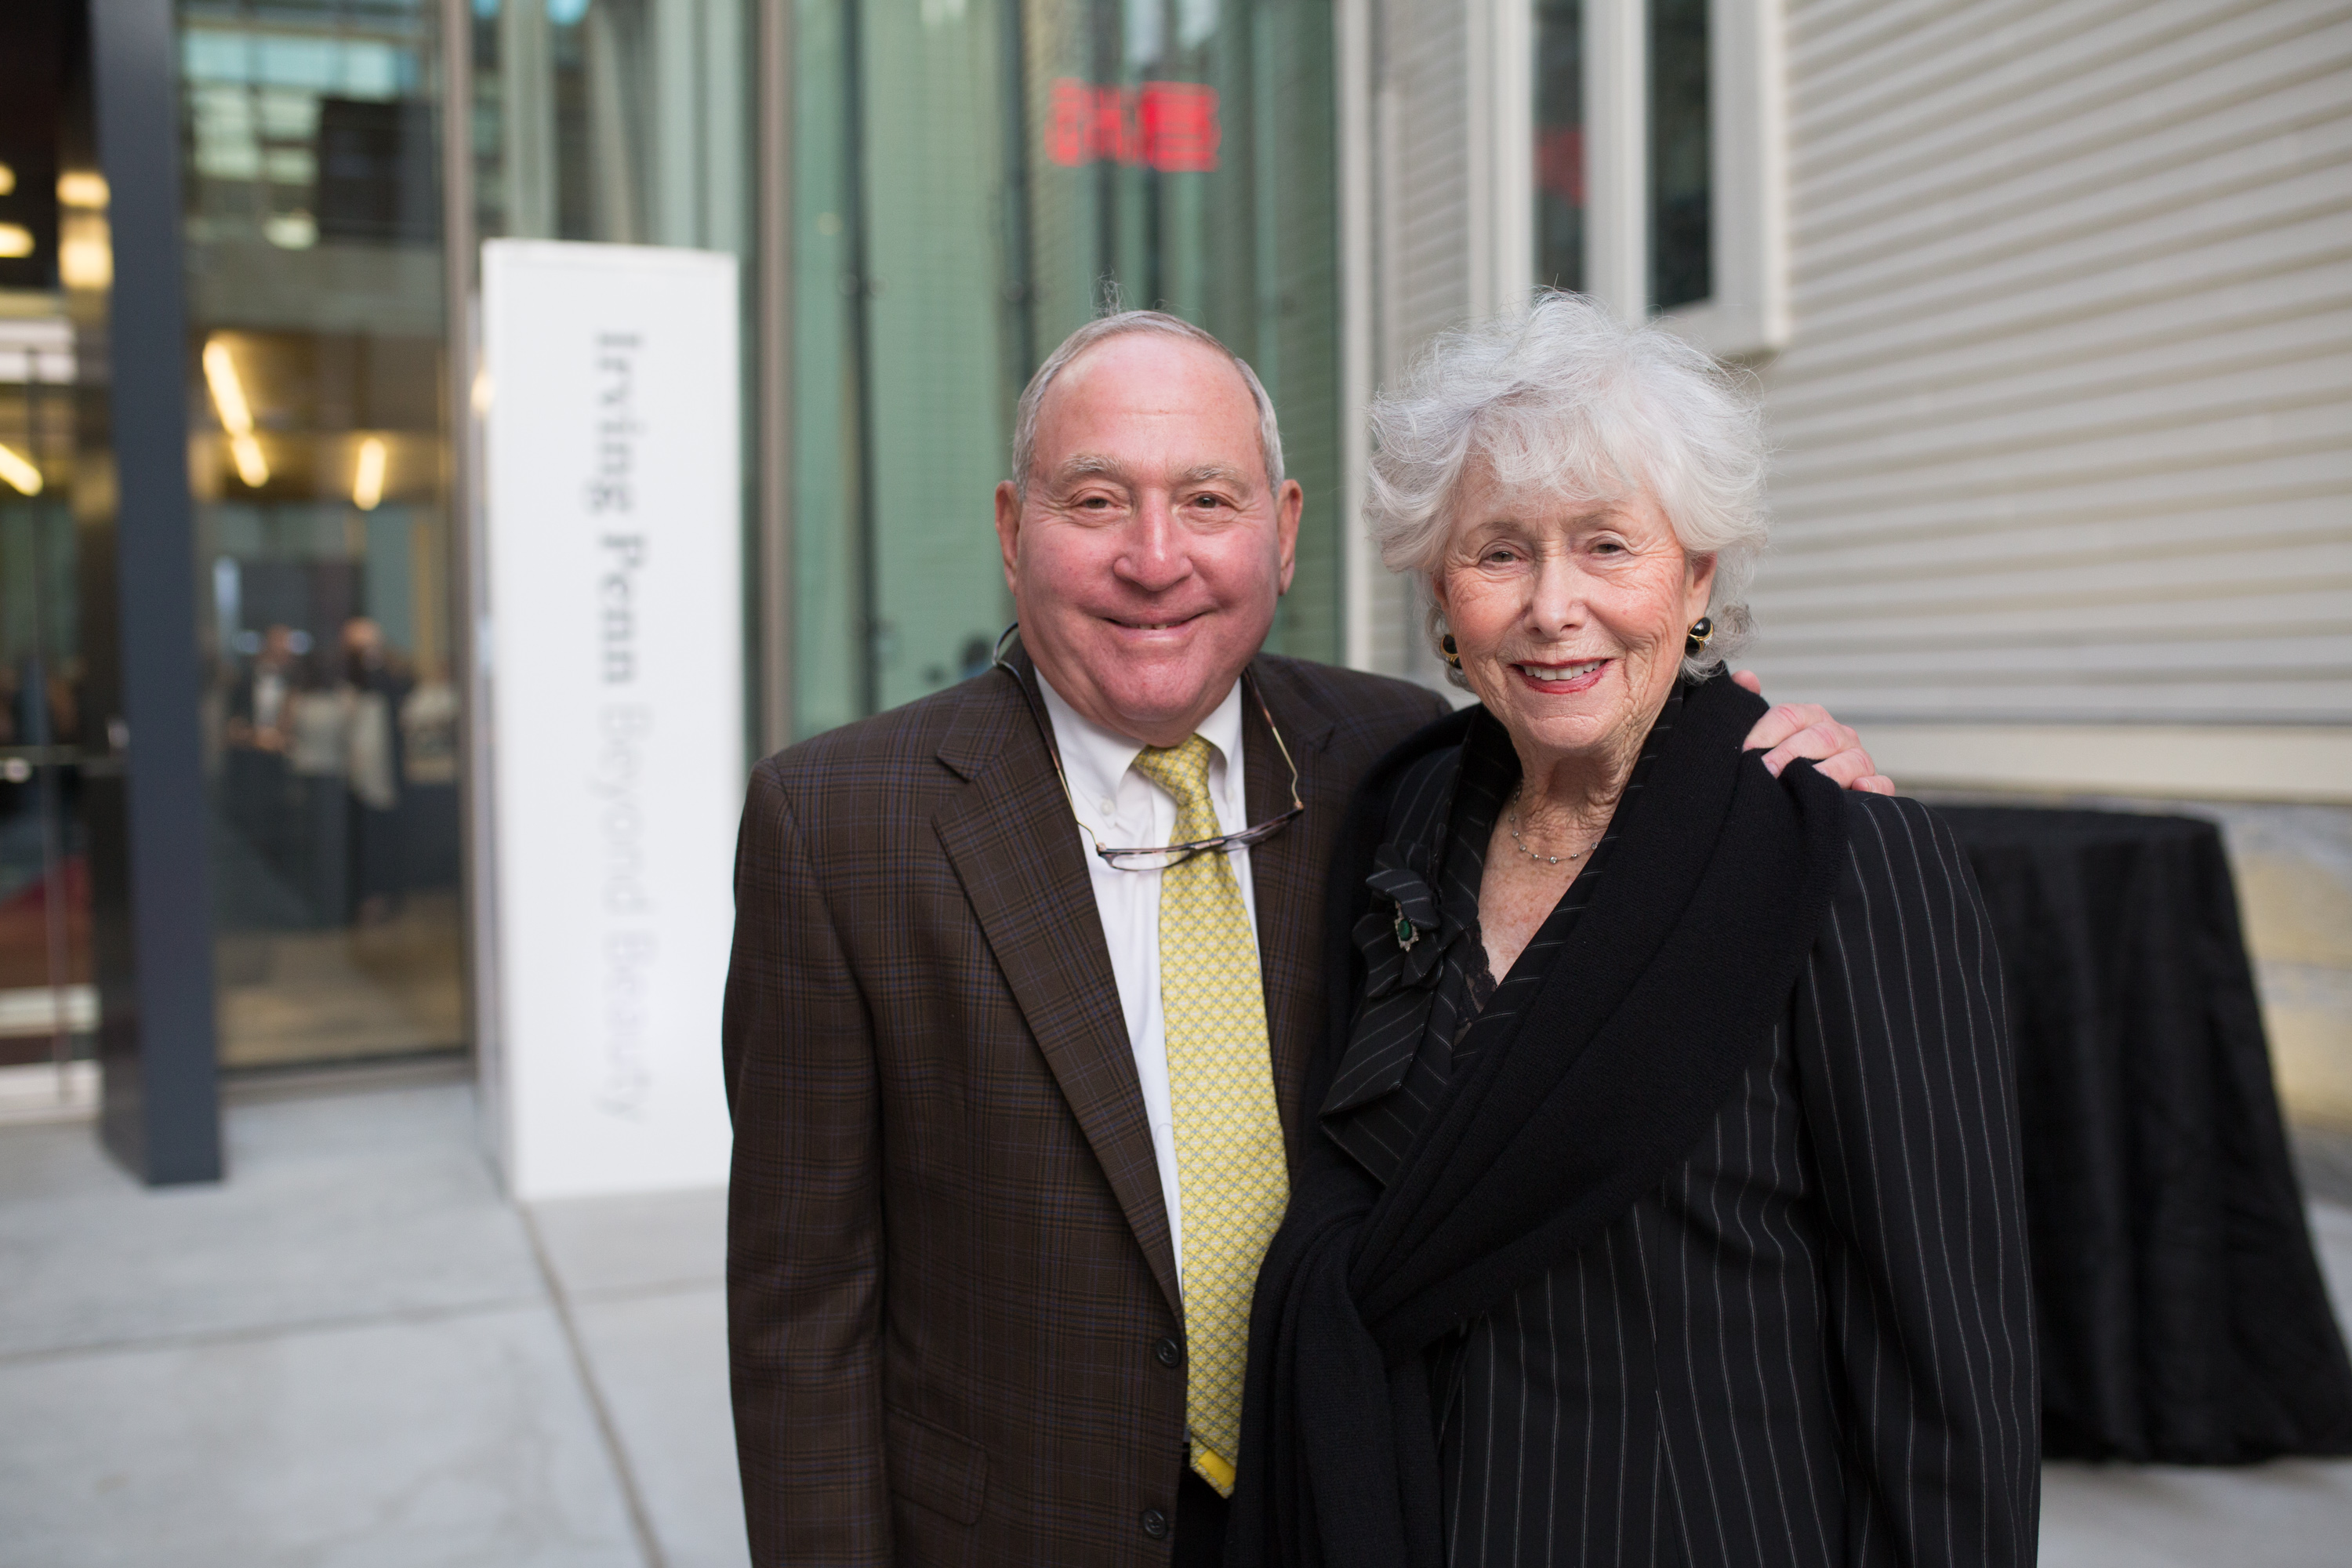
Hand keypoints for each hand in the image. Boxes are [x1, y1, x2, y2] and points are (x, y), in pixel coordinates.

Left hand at [1730, 670, 1894, 794]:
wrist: (1808, 799)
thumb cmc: (1784, 765)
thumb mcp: (1767, 738)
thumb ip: (1753, 708)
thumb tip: (1746, 677)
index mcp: (1811, 719)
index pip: (1790, 715)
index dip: (1766, 732)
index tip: (1745, 750)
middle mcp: (1838, 735)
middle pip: (1818, 736)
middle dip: (1789, 754)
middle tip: (1766, 771)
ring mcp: (1859, 759)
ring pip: (1850, 760)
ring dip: (1827, 772)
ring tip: (1804, 784)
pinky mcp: (1874, 785)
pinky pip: (1881, 783)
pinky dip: (1872, 786)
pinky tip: (1857, 788)